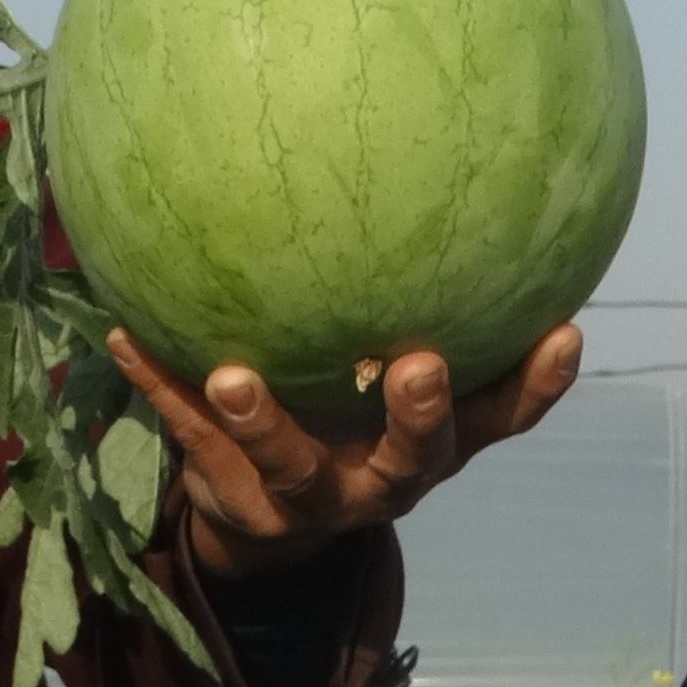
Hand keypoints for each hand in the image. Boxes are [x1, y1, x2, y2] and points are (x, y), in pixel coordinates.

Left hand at [108, 322, 582, 578]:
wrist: (268, 523)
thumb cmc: (347, 414)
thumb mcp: (389, 375)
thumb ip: (418, 301)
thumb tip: (450, 163)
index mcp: (433, 447)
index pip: (502, 419)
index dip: (538, 385)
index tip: (564, 329)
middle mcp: (383, 481)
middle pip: (415, 458)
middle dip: (417, 416)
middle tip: (416, 364)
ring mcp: (309, 503)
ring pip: (291, 468)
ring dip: (263, 422)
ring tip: (233, 376)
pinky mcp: (238, 504)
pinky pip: (192, 440)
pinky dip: (158, 387)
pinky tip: (122, 335)